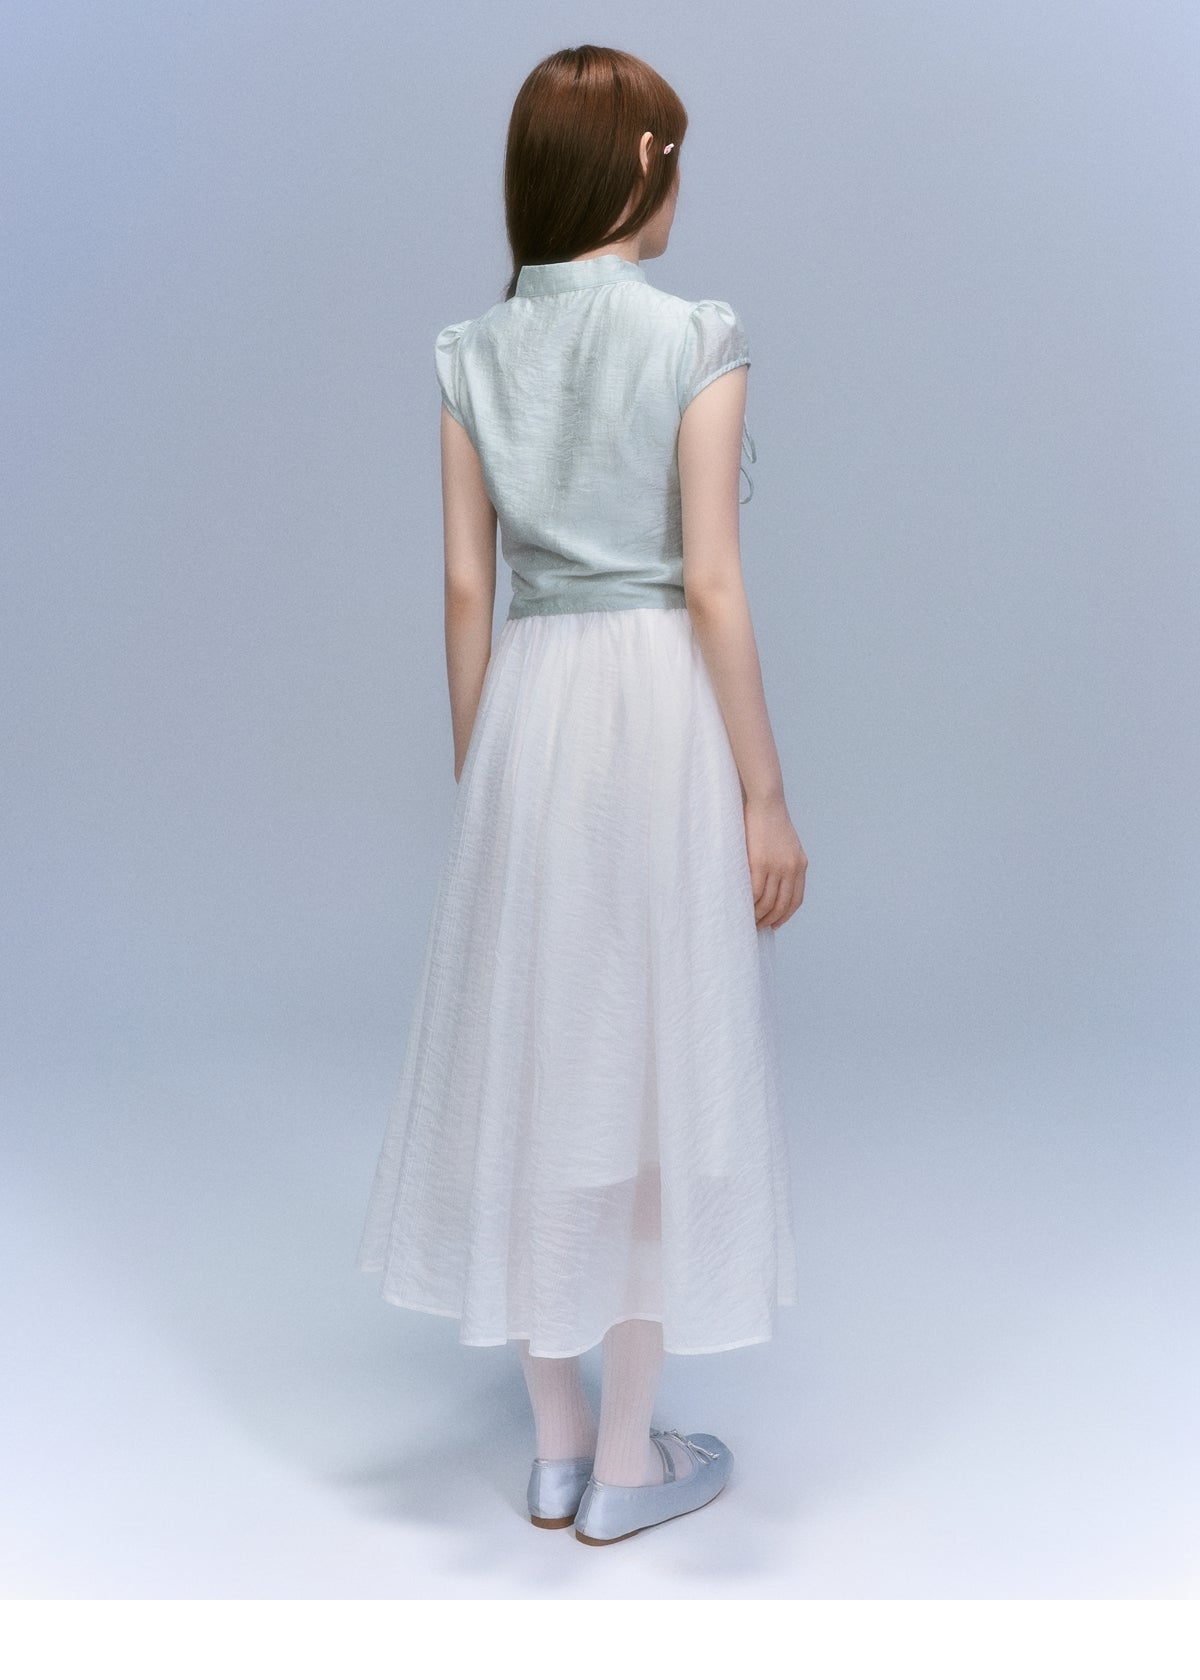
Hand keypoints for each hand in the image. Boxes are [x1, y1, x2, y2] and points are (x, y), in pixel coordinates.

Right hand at [744, 793, 806, 928]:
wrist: (766, 802)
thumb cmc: (770, 821)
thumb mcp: (786, 844)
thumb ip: (784, 862)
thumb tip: (772, 882)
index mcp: (800, 865)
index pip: (795, 899)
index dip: (785, 915)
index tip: (775, 924)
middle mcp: (791, 869)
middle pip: (782, 905)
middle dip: (770, 920)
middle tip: (758, 927)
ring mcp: (776, 867)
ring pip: (768, 903)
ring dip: (758, 916)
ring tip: (748, 921)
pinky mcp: (760, 863)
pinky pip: (755, 893)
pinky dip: (749, 905)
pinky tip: (742, 908)